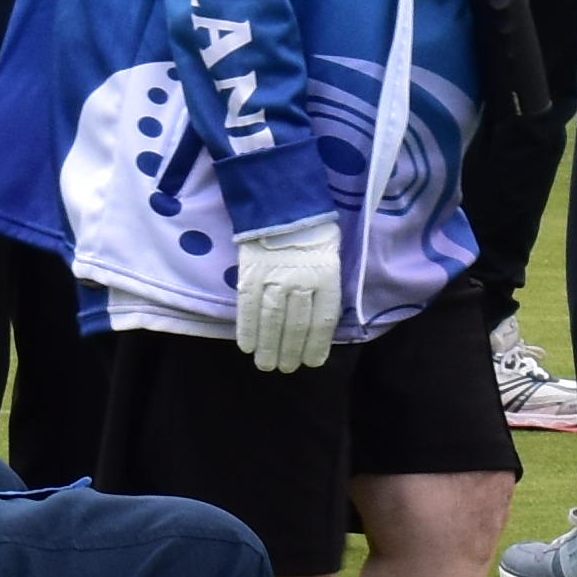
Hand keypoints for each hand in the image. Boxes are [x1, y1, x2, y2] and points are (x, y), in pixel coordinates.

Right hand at [232, 221, 341, 375]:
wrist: (285, 207)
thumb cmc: (313, 236)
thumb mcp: (330, 262)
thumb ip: (324, 292)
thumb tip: (317, 327)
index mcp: (326, 279)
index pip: (322, 322)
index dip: (316, 346)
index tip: (311, 363)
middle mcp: (302, 282)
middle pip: (295, 325)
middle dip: (290, 351)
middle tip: (285, 369)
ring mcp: (275, 277)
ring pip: (271, 320)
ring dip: (268, 346)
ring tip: (266, 365)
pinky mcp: (251, 272)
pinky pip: (248, 306)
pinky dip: (246, 328)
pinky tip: (246, 346)